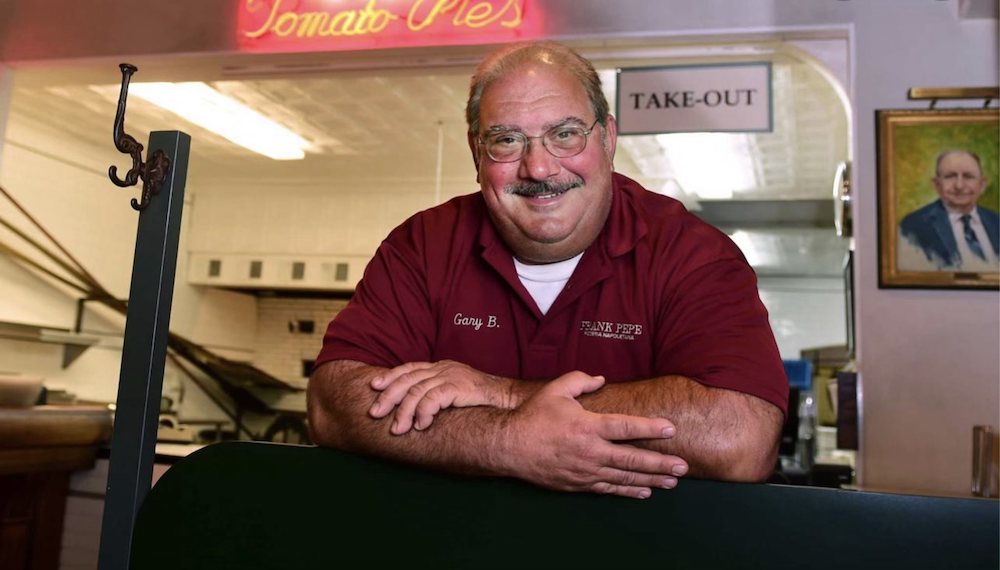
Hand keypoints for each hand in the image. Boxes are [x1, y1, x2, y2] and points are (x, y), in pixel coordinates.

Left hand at [368, 361, 513, 434]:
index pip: (409, 368)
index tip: (373, 387)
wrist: (506, 398)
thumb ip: (436, 394)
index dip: (390, 377)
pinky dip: (423, 413)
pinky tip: (421, 426)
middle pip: (407, 379)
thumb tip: (415, 410)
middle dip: (388, 397)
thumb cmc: (480, 400)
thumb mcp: (454, 391)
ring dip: (404, 412)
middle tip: (374, 413)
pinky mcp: (457, 386)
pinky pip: (432, 399)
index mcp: (440, 367)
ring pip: (416, 391)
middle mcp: (442, 368)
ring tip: (397, 429)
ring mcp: (450, 376)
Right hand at [500, 372, 687, 498]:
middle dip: (661, 463)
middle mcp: (590, 451)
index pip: (626, 427)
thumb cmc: (533, 416)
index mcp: (587, 426)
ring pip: (624, 477)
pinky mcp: (578, 484)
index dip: (650, 428)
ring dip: (651, 480)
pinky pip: (608, 489)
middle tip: (683, 467)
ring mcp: (585, 471)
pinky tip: (644, 492)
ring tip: (672, 482)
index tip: (671, 429)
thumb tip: (601, 379)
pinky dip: (627, 491)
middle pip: (633, 459)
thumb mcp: (555, 390)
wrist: (508, 447)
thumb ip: (580, 381)